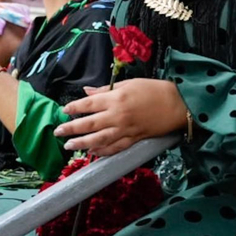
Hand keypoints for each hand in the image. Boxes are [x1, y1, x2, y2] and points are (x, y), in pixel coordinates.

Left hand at [54, 80, 186, 156]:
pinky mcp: (134, 139)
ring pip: (99, 140)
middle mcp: (118, 116)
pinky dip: (103, 151)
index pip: (89, 104)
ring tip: (69, 146)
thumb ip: (105, 90)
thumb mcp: (128, 83)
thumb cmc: (153, 89)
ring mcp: (126, 130)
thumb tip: (86, 92)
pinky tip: (92, 152)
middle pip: (89, 124)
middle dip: (71, 128)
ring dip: (82, 143)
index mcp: (116, 99)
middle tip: (58, 132)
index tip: (64, 111)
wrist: (177, 104)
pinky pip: (115, 147)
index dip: (74, 108)